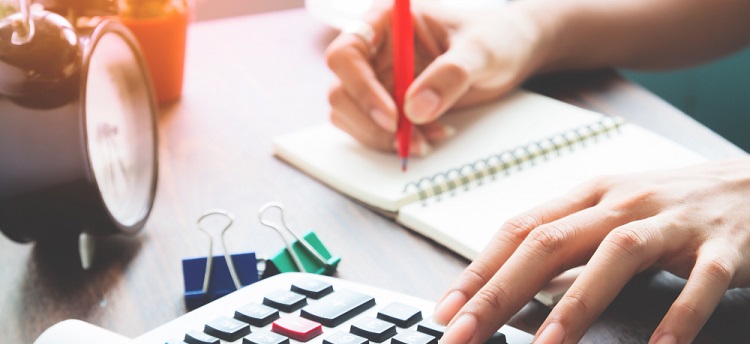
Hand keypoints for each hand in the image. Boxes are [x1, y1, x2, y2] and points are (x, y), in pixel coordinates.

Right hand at [325, 1, 551, 154]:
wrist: (511, 53)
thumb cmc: (496, 38)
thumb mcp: (481, 51)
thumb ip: (451, 74)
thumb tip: (416, 109)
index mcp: (387, 21)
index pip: (346, 53)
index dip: (361, 88)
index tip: (393, 117)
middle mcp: (375, 49)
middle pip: (341, 90)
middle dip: (371, 122)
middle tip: (410, 139)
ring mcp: (377, 78)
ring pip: (349, 115)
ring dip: (381, 137)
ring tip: (427, 139)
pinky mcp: (386, 103)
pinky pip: (369, 129)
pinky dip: (392, 142)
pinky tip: (428, 137)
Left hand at [433, 158, 749, 343]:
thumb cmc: (671, 202)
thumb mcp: (611, 214)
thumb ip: (567, 246)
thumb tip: (515, 286)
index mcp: (589, 194)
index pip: (520, 228)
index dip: (479, 269)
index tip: (446, 309)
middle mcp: (623, 201)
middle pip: (551, 241)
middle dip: (501, 290)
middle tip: (465, 333)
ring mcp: (673, 221)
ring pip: (616, 255)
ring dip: (576, 303)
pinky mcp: (724, 246)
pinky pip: (700, 282)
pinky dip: (677, 316)